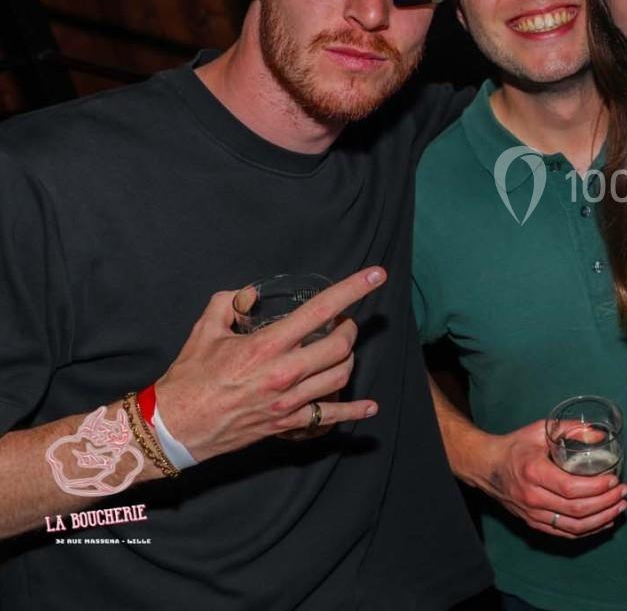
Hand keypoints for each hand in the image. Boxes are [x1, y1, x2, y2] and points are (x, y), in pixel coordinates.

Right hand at [153, 267, 386, 460]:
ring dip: (348, 358)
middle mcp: (284, 373)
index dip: (352, 290)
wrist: (174, 426)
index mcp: (266, 345)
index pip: (320, 310)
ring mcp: (288, 401)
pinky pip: (330, 416)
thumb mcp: (205, 330)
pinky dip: (354, 410)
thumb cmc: (190, 378)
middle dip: (349, 329)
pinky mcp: (286, 422)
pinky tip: (369, 406)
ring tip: (341, 350)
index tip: (376, 276)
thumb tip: (248, 294)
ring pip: (340, 376)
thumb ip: (229, 304)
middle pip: (340, 346)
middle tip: (342, 323)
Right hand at [478, 419, 626, 538]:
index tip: (614, 480)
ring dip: (601, 519)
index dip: (597, 488)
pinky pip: (564, 533)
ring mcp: (532, 514)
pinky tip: (604, 521)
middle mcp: (532, 497)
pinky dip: (588, 530)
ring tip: (619, 507)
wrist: (486, 467)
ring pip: (573, 527)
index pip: (571, 488)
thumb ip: (570, 429)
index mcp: (534, 472)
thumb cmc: (515, 446)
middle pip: (577, 510)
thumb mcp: (540, 430)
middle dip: (606, 503)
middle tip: (623, 492)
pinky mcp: (534, 523)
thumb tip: (601, 434)